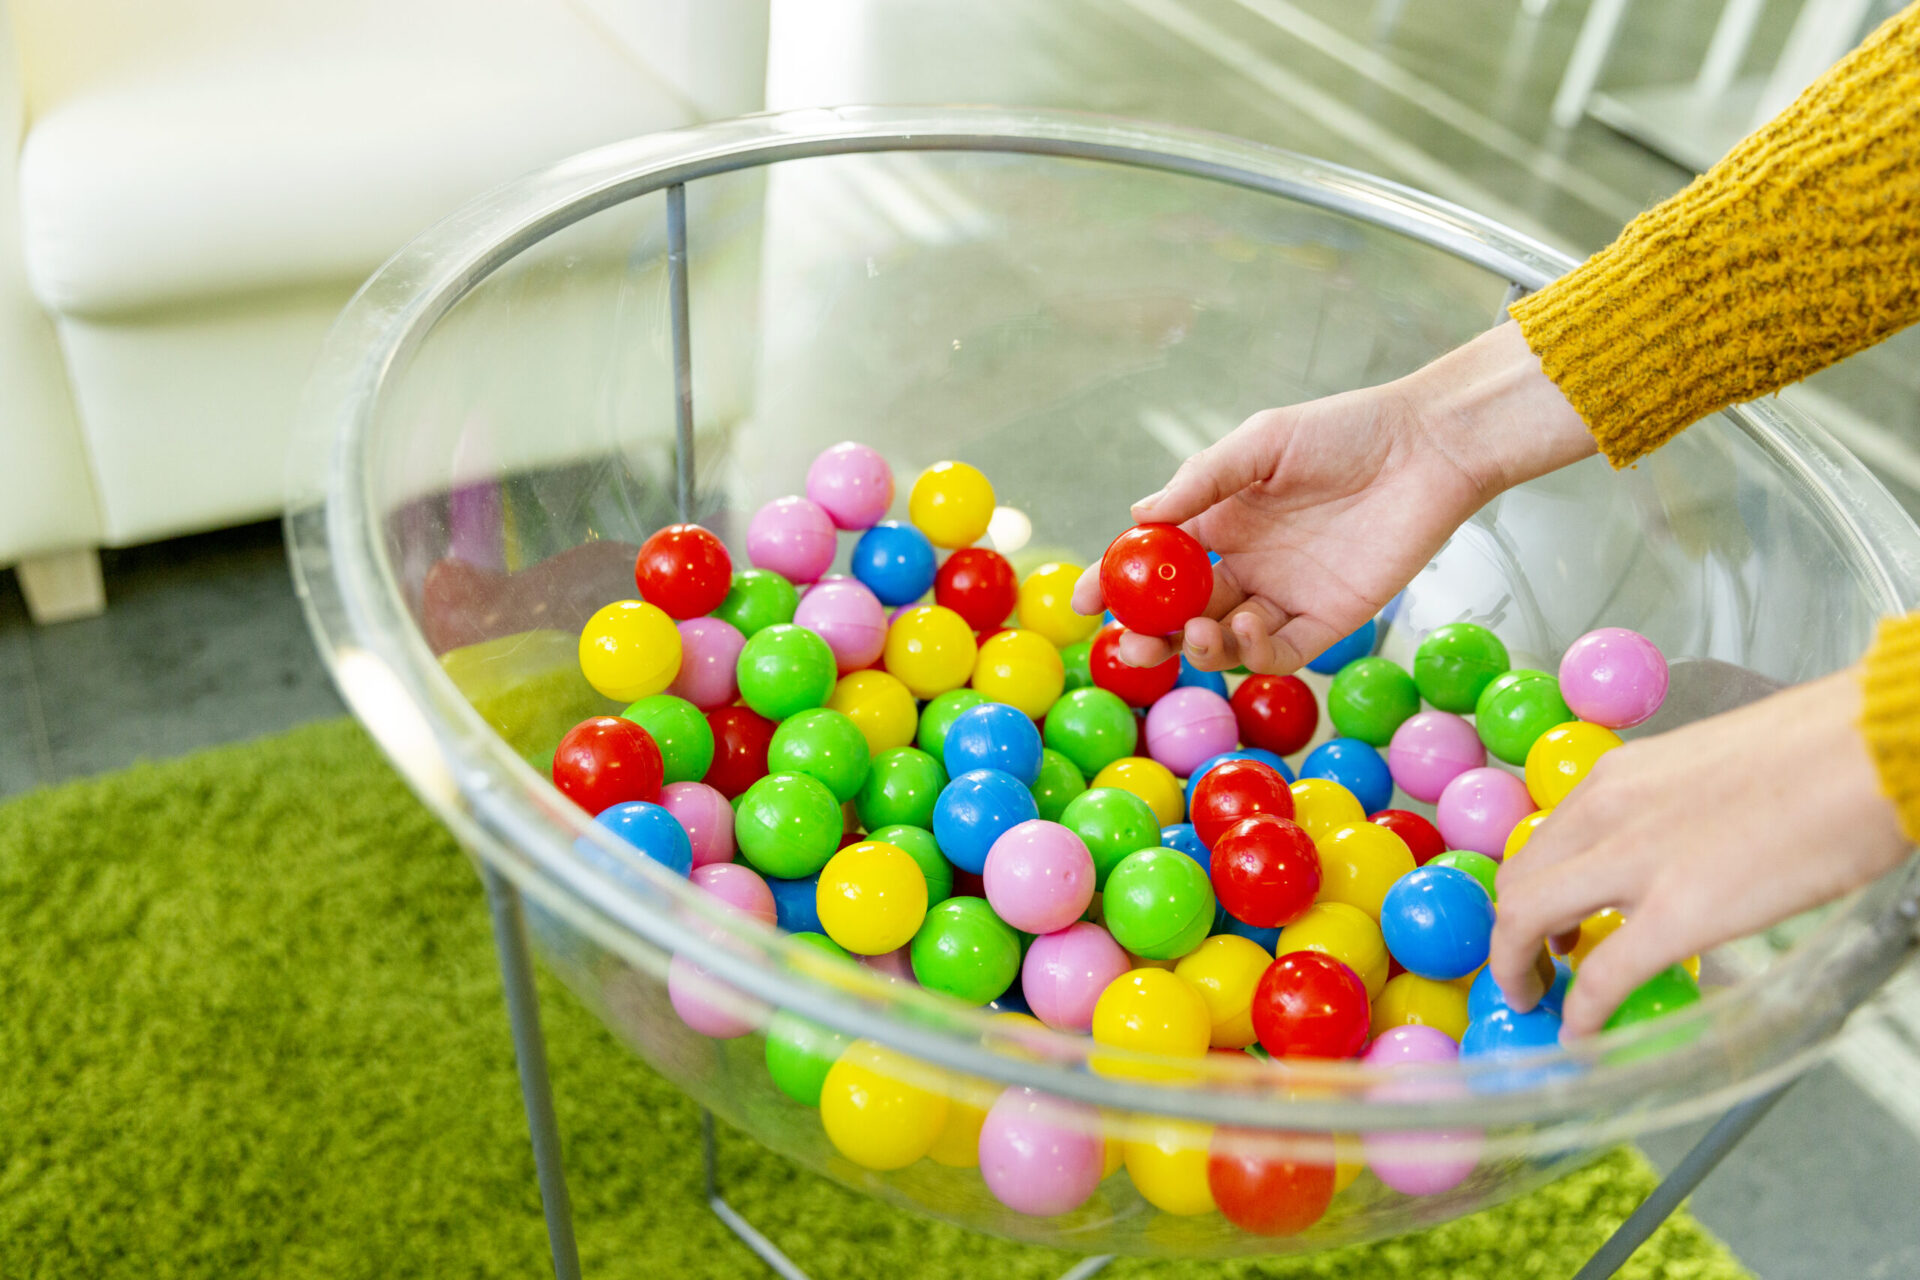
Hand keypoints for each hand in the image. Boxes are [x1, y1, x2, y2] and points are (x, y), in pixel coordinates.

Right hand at [1072, 321, 1595, 672]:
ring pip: (1226, 641)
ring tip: (1197, 632)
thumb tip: (1139, 514)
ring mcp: (1285, 596)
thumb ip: (1202, 481)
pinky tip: (1245, 628)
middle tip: (1132, 643)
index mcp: (1221, 522)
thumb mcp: (1261, 443)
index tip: (1087, 600)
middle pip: (1183, 613)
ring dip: (1201, 647)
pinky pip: (1281, 652)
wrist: (1427, 447)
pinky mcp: (1329, 620)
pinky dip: (1254, 653)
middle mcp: (1246, 565)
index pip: (1157, 562)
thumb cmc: (1344, 431)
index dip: (1119, 582)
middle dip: (1151, 633)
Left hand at [1490, 668, 1910, 1035]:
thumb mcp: (1703, 771)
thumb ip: (1666, 813)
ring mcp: (1635, 863)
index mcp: (1616, 778)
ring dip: (1520, 968)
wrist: (1866, 750)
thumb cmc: (1814, 754)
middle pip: (1517, 883)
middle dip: (1511, 934)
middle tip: (1534, 967)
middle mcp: (1606, 813)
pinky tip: (1584, 1036)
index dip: (1528, 892)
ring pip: (1527, 920)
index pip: (1539, 842)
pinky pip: (1602, 976)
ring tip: (1543, 998)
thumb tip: (1668, 855)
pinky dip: (1582, 1013)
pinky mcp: (1678, 914)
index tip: (1542, 925)